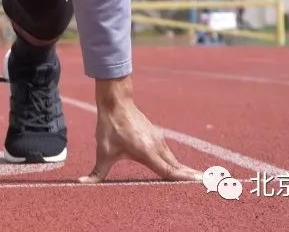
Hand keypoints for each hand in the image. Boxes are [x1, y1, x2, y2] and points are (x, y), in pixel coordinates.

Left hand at [79, 77, 200, 183]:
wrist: (116, 102)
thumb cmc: (109, 128)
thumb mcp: (102, 152)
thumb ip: (96, 172)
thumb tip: (80, 184)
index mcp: (146, 152)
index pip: (168, 170)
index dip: (183, 178)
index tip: (199, 183)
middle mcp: (156, 146)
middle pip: (176, 166)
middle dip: (190, 177)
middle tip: (207, 185)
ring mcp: (158, 140)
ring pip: (173, 160)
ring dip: (185, 170)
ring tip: (199, 180)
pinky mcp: (157, 136)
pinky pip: (169, 154)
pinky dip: (177, 163)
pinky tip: (182, 169)